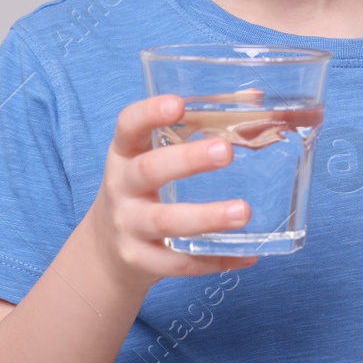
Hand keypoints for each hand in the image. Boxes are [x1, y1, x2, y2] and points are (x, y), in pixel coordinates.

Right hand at [83, 93, 257, 292]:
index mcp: (125, 154)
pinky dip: (215, 260)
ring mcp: (129, 227)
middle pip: (148, 171)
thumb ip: (199, 126)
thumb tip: (257, 98)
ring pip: (165, 223)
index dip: (149, 114)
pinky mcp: (142, 261)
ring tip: (244, 211)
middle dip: (186, 161)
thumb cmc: (143, 189)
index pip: (128, 127)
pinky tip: (247, 255)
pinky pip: (179, 263)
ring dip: (207, 217)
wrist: (105, 251)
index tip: (177, 104)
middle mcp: (122, 188)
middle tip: (225, 151)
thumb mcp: (156, 155)